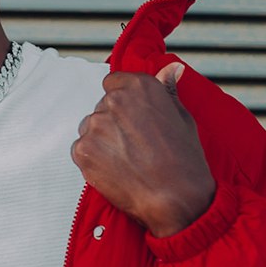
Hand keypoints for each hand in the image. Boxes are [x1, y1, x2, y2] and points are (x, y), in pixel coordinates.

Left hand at [71, 63, 215, 236]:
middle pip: (102, 107)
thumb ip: (167, 91)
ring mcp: (96, 125)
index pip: (113, 83)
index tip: (133, 119)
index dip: (123, 103)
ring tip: (127, 160)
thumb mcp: (182, 118)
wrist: (176, 197)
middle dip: (113, 123)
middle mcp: (114, 101)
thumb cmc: (184, 159)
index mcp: (139, 86)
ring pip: (90, 128)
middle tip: (135, 146)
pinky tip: (116, 170)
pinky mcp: (83, 150)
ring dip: (102, 140)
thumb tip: (171, 69)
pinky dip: (93, 159)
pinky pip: (81, 149)